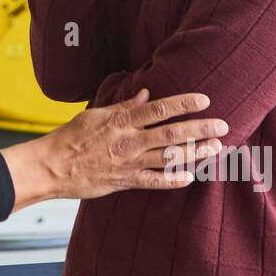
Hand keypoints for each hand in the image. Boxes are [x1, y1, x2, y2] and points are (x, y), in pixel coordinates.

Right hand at [0, 88, 224, 209]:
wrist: (52, 166)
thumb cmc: (72, 137)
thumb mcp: (96, 114)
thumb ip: (124, 105)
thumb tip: (146, 93)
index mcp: (122, 120)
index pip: (159, 108)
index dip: (184, 103)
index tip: (204, 100)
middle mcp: (129, 140)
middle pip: (172, 133)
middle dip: (200, 129)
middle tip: (223, 125)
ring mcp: (129, 162)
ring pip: (169, 156)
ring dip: (196, 152)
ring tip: (216, 148)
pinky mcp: (125, 181)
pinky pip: (155, 182)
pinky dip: (173, 180)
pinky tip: (191, 176)